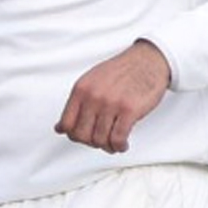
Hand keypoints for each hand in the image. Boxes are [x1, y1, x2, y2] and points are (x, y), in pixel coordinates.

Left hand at [55, 40, 170, 153]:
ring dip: (107, 147)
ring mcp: (111, 103)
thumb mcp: (91, 81)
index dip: (74, 135)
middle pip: (81, 136)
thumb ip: (76, 104)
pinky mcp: (129, 110)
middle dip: (91, 143)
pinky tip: (122, 144)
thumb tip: (60, 128)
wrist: (147, 61)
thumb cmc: (121, 72)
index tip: (83, 137)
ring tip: (114, 143)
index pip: (66, 124)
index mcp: (81, 88)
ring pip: (100, 140)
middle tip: (100, 141)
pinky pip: (117, 139)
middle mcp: (93, 96)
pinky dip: (119, 146)